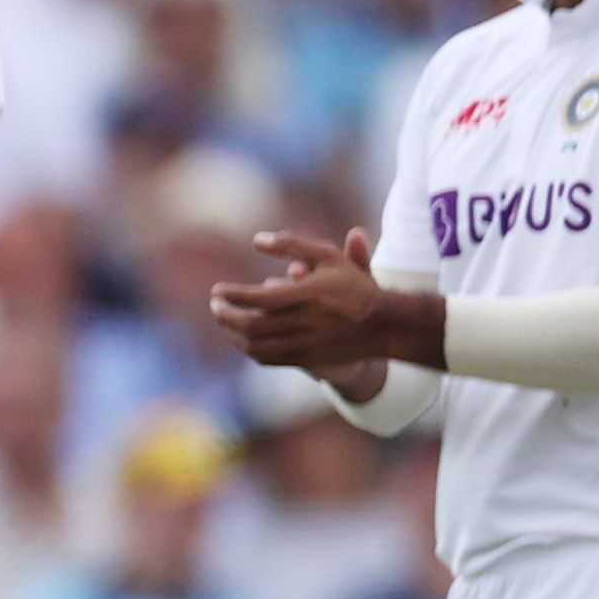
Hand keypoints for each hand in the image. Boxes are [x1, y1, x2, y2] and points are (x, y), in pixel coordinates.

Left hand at [209, 227, 428, 374]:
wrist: (382, 326)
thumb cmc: (352, 286)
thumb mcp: (329, 257)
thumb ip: (293, 244)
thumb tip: (256, 239)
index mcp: (310, 294)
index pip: (259, 298)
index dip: (233, 295)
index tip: (217, 290)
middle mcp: (305, 321)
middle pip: (251, 325)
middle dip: (225, 315)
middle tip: (215, 304)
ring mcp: (305, 344)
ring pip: (255, 346)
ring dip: (232, 334)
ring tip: (223, 319)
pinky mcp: (305, 359)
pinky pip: (266, 358)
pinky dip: (247, 348)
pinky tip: (241, 336)